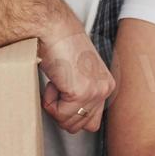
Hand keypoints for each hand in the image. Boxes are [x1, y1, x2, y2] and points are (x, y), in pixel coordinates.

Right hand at [36, 14, 114, 133]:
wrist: (53, 28)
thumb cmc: (60, 44)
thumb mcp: (78, 73)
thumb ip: (81, 93)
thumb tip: (70, 116)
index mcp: (106, 85)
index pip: (92, 122)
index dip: (71, 113)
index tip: (63, 95)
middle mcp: (105, 89)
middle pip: (80, 127)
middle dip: (62, 113)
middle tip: (58, 88)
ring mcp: (95, 92)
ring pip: (68, 123)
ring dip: (54, 106)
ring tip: (56, 81)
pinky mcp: (81, 92)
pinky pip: (58, 113)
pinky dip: (49, 100)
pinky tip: (54, 80)